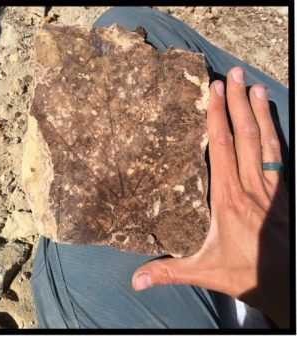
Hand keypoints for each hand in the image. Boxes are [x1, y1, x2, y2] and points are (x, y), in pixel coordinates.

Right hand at [131, 67, 289, 327]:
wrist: (287, 283)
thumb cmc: (246, 274)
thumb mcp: (204, 273)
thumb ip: (169, 272)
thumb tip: (135, 279)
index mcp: (228, 199)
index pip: (222, 149)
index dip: (218, 117)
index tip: (214, 91)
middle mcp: (251, 187)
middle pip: (245, 136)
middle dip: (238, 103)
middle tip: (234, 75)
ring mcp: (271, 189)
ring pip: (265, 142)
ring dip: (260, 112)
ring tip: (254, 86)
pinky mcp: (283, 194)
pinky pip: (278, 157)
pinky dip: (274, 134)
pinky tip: (271, 121)